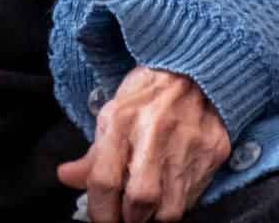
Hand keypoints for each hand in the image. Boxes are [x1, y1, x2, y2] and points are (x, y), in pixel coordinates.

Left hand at [55, 67, 230, 222]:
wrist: (194, 71)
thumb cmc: (148, 96)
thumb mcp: (113, 115)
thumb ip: (92, 154)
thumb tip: (66, 177)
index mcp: (122, 120)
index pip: (104, 179)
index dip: (99, 210)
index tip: (101, 218)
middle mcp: (155, 133)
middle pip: (140, 199)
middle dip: (129, 219)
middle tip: (125, 217)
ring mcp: (187, 144)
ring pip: (170, 210)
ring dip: (154, 217)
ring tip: (147, 209)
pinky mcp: (212, 152)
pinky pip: (193, 197)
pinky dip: (177, 204)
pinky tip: (168, 193)